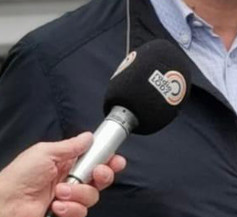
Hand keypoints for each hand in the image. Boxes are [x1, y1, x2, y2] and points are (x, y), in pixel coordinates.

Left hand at [0, 132, 126, 216]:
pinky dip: (72, 208)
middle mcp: (71, 179)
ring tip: (60, 192)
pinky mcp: (66, 213)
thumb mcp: (46, 152)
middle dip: (103, 175)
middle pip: (101, 178)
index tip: (116, 161)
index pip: (96, 159)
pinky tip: (57, 205)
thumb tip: (89, 136)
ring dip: (79, 193)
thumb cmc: (20, 175)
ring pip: (93, 196)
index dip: (109, 160)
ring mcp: (69, 198)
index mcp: (67, 162)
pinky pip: (82, 211)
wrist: (5, 203)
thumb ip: (72, 145)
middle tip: (96, 173)